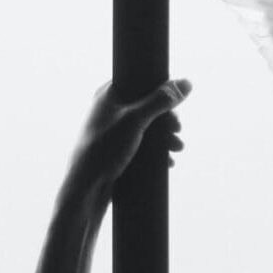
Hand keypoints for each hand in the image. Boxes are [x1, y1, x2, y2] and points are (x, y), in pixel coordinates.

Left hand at [68, 78, 192, 189]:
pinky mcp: (116, 151)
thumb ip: (161, 101)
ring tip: (176, 149)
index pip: (141, 83)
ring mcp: (113, 131)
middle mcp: (109, 110)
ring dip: (165, 138)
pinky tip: (167, 161)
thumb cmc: (104, 149)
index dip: (161, 94)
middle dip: (167, 121)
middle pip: (147, 108)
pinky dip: (156, 152)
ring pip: (146, 129)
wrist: (85, 188)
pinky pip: (141, 146)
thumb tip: (186, 83)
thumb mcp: (136, 120)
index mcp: (108, 94)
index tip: (174, 108)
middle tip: (177, 131)